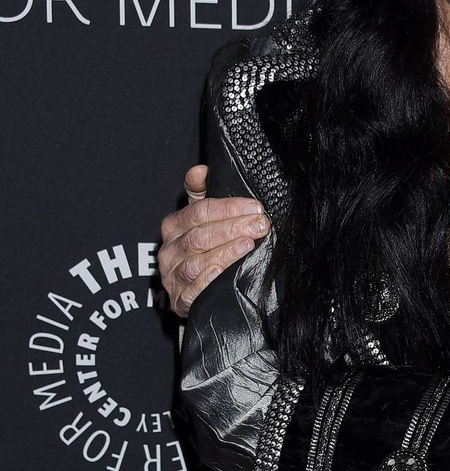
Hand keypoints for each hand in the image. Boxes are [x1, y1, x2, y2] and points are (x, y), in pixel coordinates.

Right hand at [159, 165, 270, 315]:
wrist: (193, 291)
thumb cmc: (201, 249)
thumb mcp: (200, 219)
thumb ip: (200, 194)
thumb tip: (200, 169)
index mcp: (173, 226)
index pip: (199, 212)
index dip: (228, 208)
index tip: (255, 207)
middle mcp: (169, 250)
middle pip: (200, 236)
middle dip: (233, 228)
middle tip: (260, 225)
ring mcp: (172, 277)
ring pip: (197, 262)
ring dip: (225, 252)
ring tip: (248, 244)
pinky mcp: (179, 301)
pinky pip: (191, 291)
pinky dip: (207, 281)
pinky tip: (223, 272)